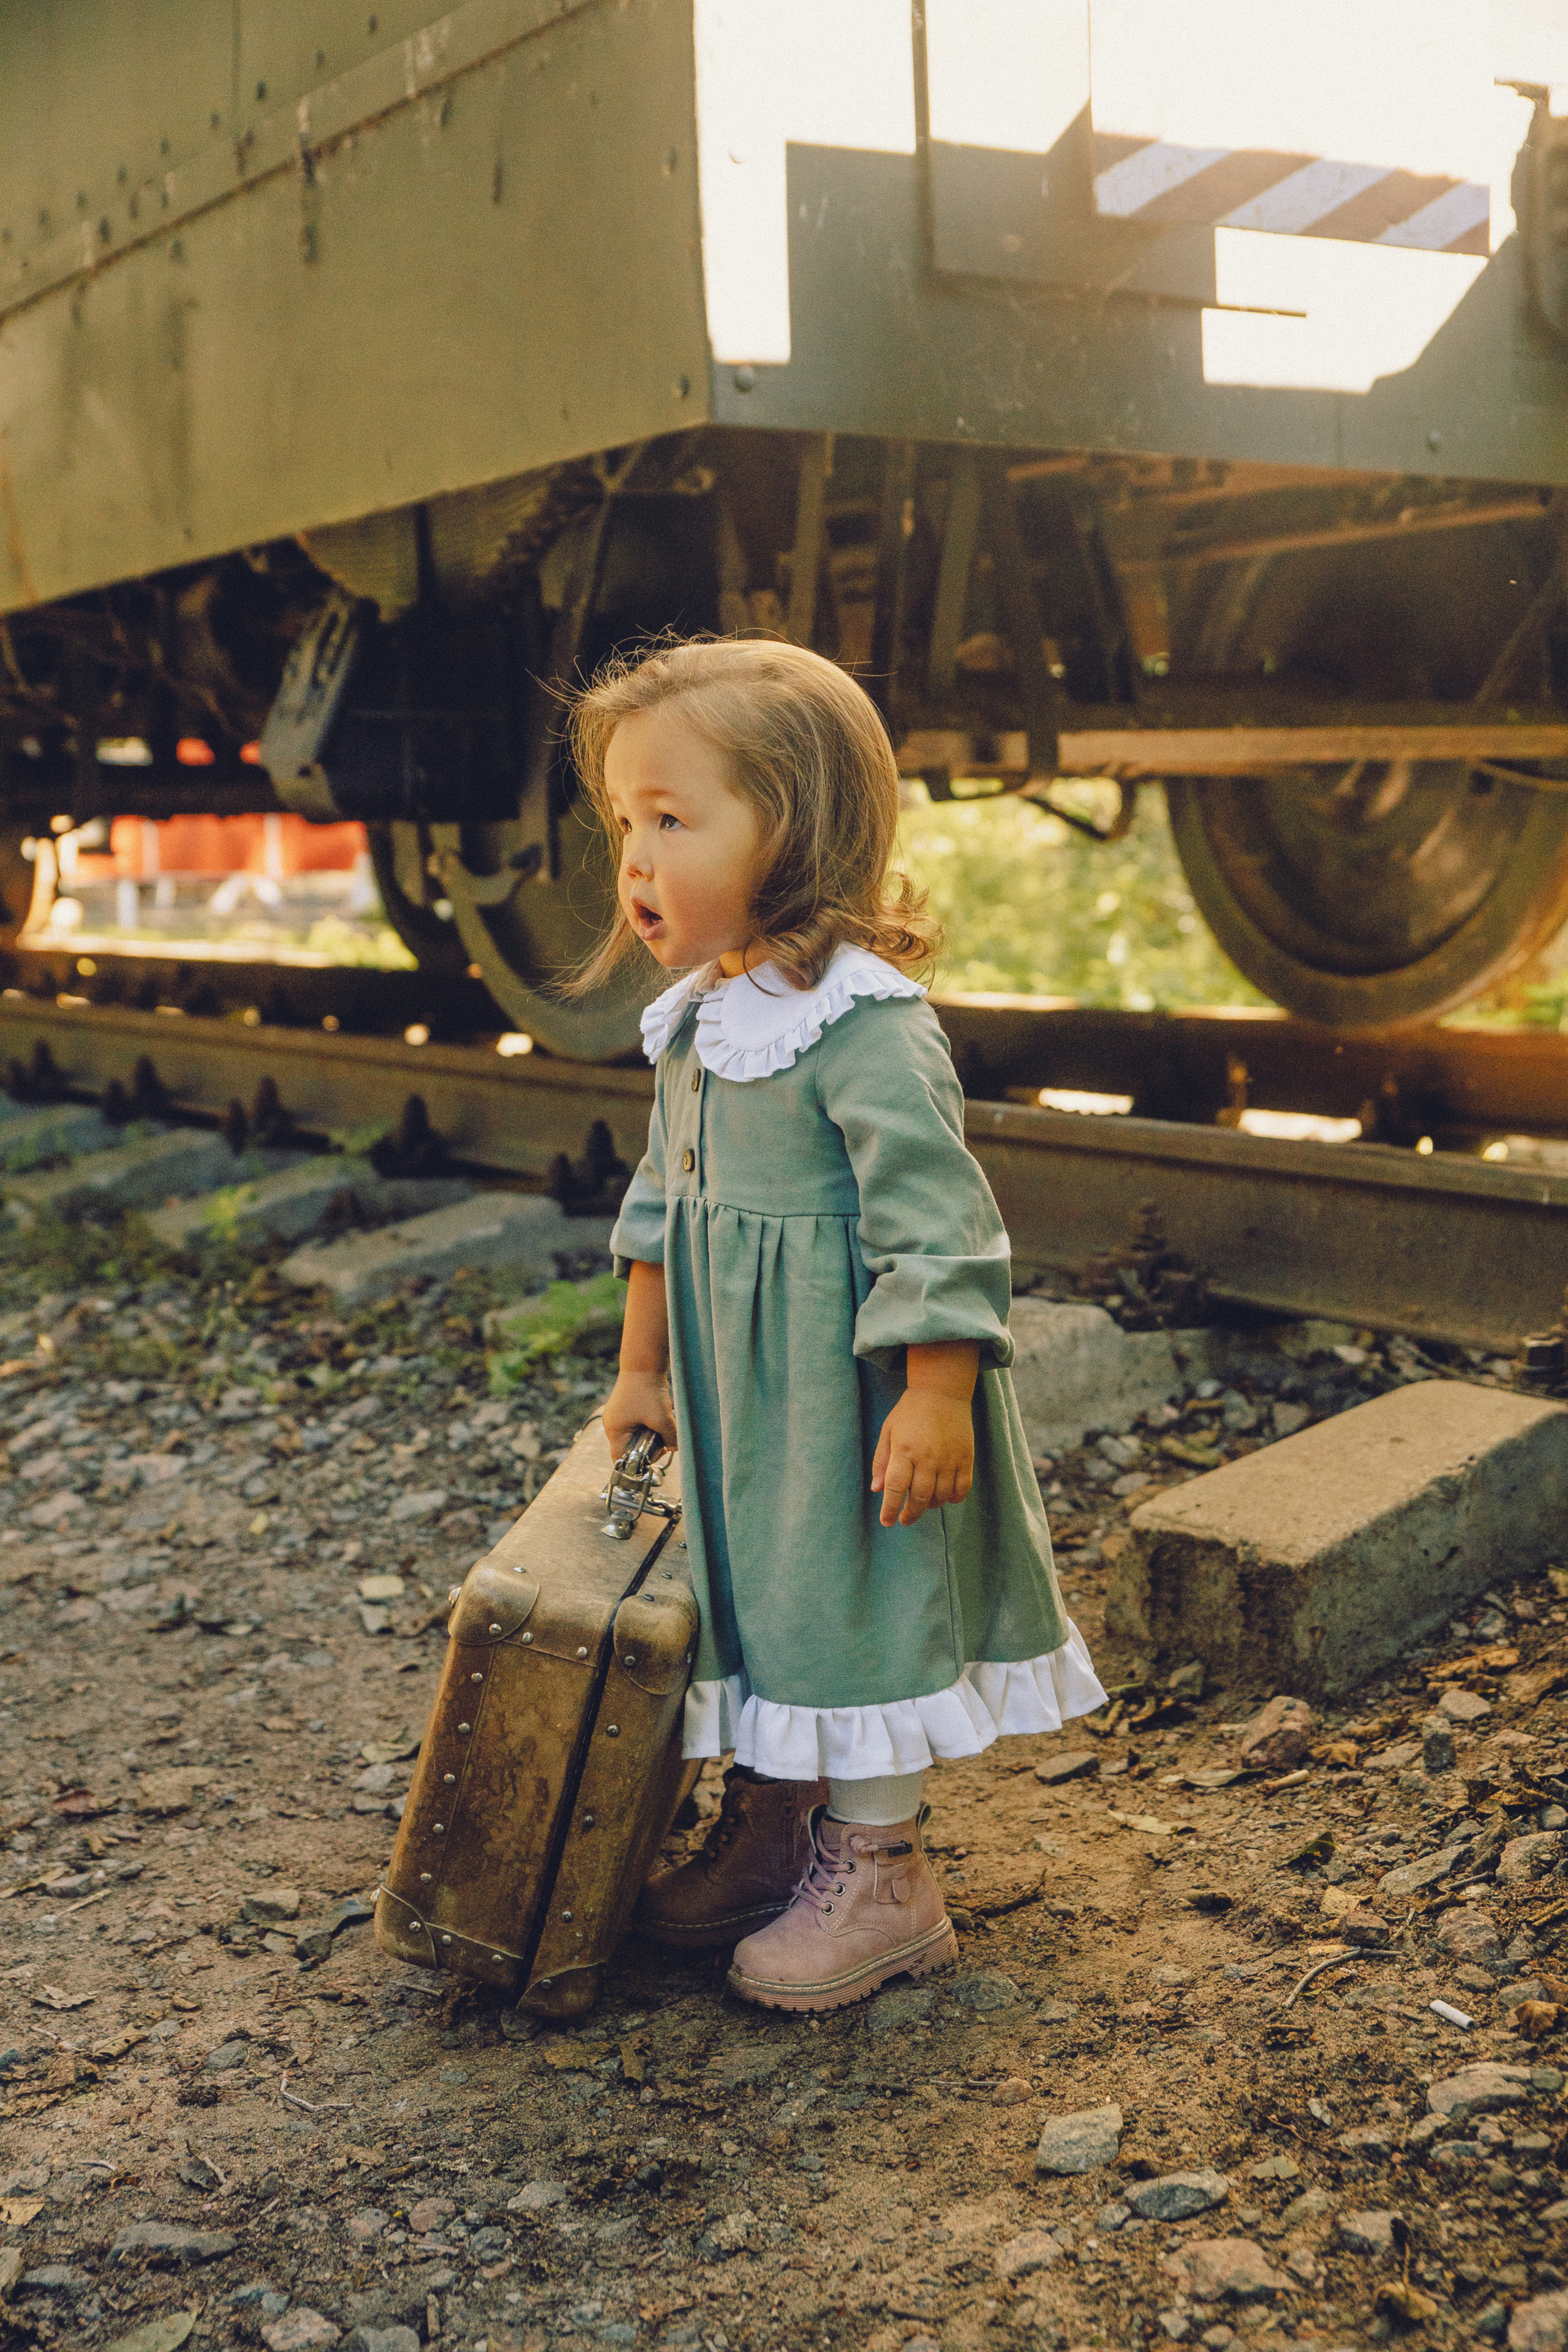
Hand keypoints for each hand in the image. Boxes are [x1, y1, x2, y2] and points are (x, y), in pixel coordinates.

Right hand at [603, 1368, 677, 1464]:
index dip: (637, 1462)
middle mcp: (613, 1424)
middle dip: (647, 1446)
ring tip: (663, 1426)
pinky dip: (649, 1423)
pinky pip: (638, 1422)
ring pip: (636, 1434)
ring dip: (650, 1434)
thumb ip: (670, 1438)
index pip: (620, 1458)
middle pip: (629, 1447)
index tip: (654, 1457)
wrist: (644, 1363)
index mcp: (614, 1430)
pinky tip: (660, 1416)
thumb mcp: (662, 1419)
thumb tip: (675, 1448)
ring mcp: (619, 1414)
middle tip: (664, 1441)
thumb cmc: (648, 1391)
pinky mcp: (627, 1406)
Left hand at [871, 1387, 974, 1526]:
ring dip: (931, 1506)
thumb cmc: (910, 1412)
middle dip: (911, 1514)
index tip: (887, 1522)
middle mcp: (927, 1457)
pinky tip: (946, 1497)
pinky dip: (954, 1498)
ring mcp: (949, 1458)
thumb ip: (882, 1460)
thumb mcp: (888, 1431)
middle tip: (905, 1520)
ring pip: (941, 1496)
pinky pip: (962, 1488)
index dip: (890, 1509)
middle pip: (919, 1498)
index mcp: (904, 1450)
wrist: (942, 1391)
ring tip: (924, 1504)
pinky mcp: (966, 1457)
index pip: (895, 1488)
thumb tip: (876, 1489)